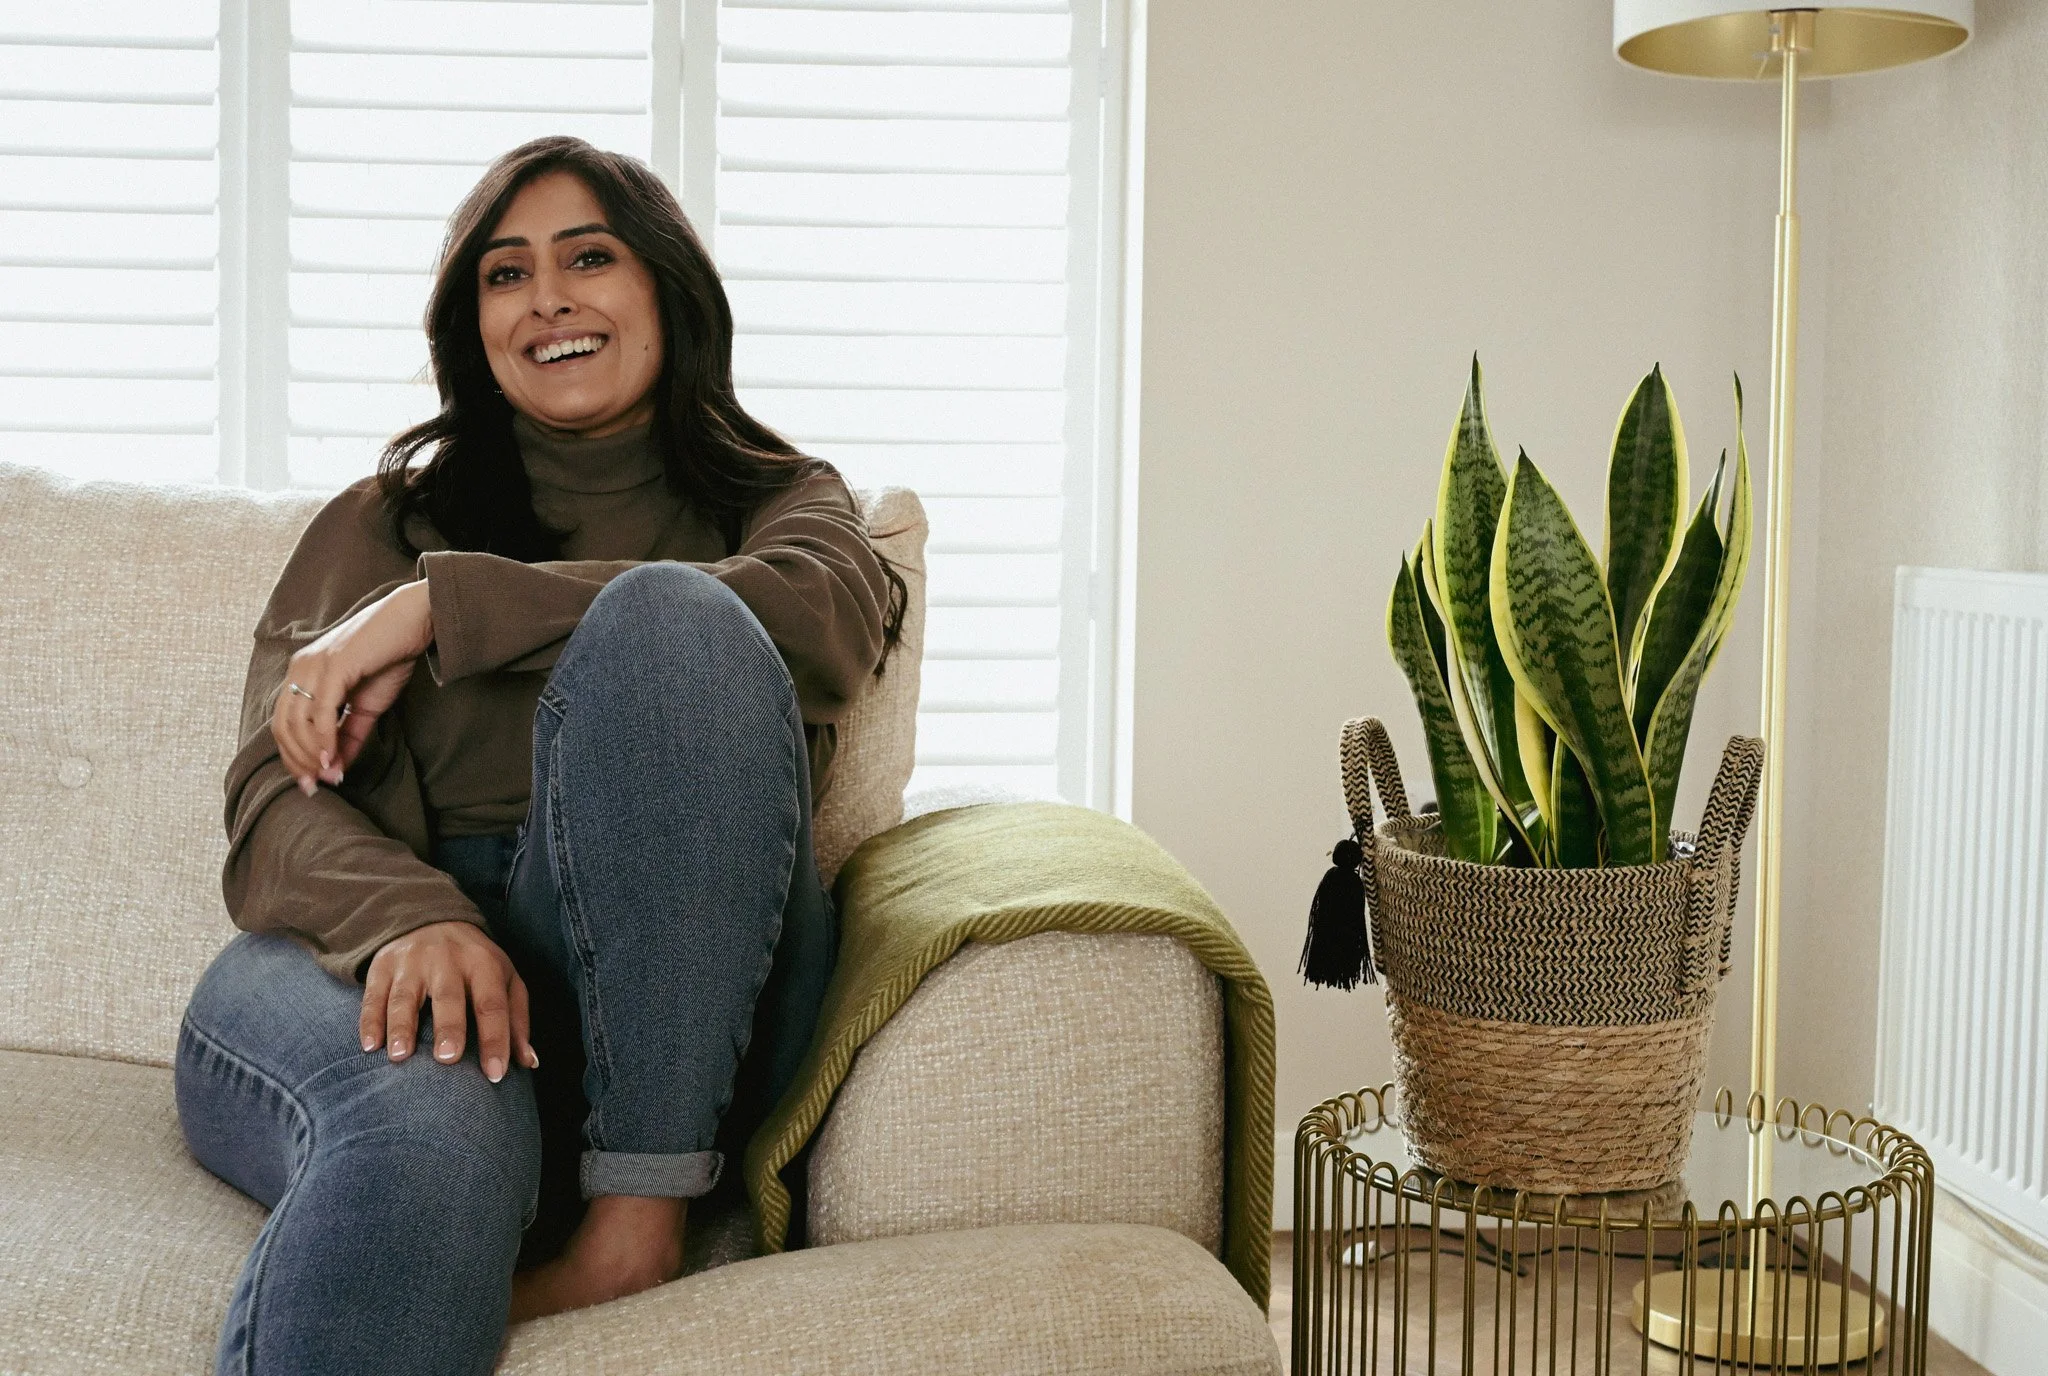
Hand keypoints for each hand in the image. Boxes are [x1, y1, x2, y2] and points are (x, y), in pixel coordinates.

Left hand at [272, 580, 432, 793]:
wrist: (413, 620)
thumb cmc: (390, 656)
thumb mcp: (367, 704)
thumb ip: (350, 734)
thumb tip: (338, 767)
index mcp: (303, 674)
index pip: (283, 723)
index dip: (293, 757)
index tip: (311, 783)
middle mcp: (300, 668)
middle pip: (283, 726)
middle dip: (298, 762)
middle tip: (317, 786)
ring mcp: (314, 665)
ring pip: (297, 722)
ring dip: (312, 756)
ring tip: (331, 774)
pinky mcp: (334, 666)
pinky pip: (321, 711)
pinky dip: (324, 739)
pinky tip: (333, 758)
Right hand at [360, 921, 538, 1082]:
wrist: (431, 919)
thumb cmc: (475, 964)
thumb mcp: (505, 980)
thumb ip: (517, 1020)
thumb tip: (528, 1062)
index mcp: (484, 964)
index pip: (492, 1004)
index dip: (496, 1039)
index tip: (495, 1074)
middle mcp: (448, 960)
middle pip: (449, 997)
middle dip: (449, 1027)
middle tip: (447, 1058)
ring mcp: (412, 962)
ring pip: (405, 996)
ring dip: (401, 1026)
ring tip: (399, 1056)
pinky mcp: (382, 966)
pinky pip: (373, 995)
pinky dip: (370, 1020)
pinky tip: (370, 1046)